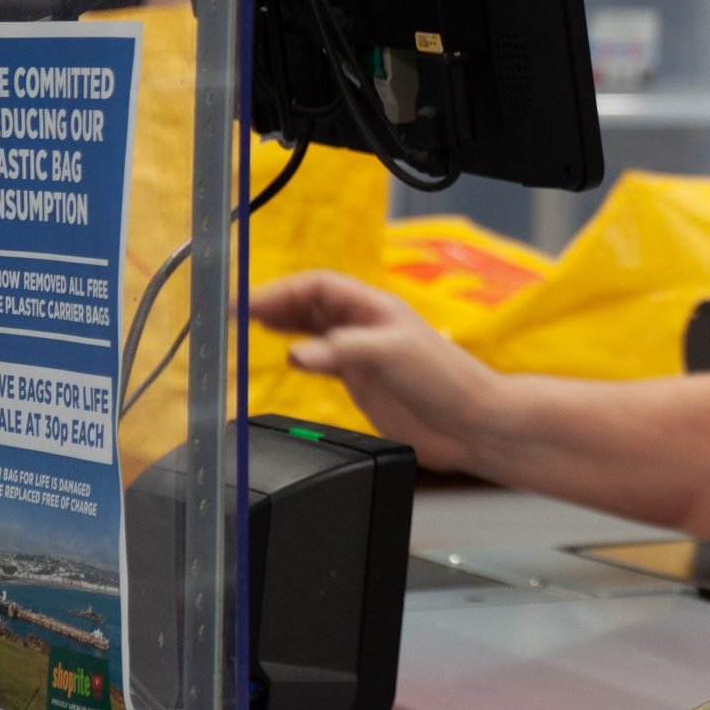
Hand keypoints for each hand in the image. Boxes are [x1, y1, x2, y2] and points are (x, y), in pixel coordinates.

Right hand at [253, 271, 496, 471]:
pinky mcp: (364, 380)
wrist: (471, 422)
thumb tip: (298, 354)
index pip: (319, 287)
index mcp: (376, 308)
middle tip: (237, 312)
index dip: (282, 291)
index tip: (248, 303)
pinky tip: (289, 357)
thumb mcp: (393, 355)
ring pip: (314, 329)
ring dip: (284, 324)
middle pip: (312, 303)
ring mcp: (364, 352)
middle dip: (276, 303)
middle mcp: (367, 325)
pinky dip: (302, 355)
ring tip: (252, 324)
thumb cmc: (447, 380)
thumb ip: (344, 351)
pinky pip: (324, 359)